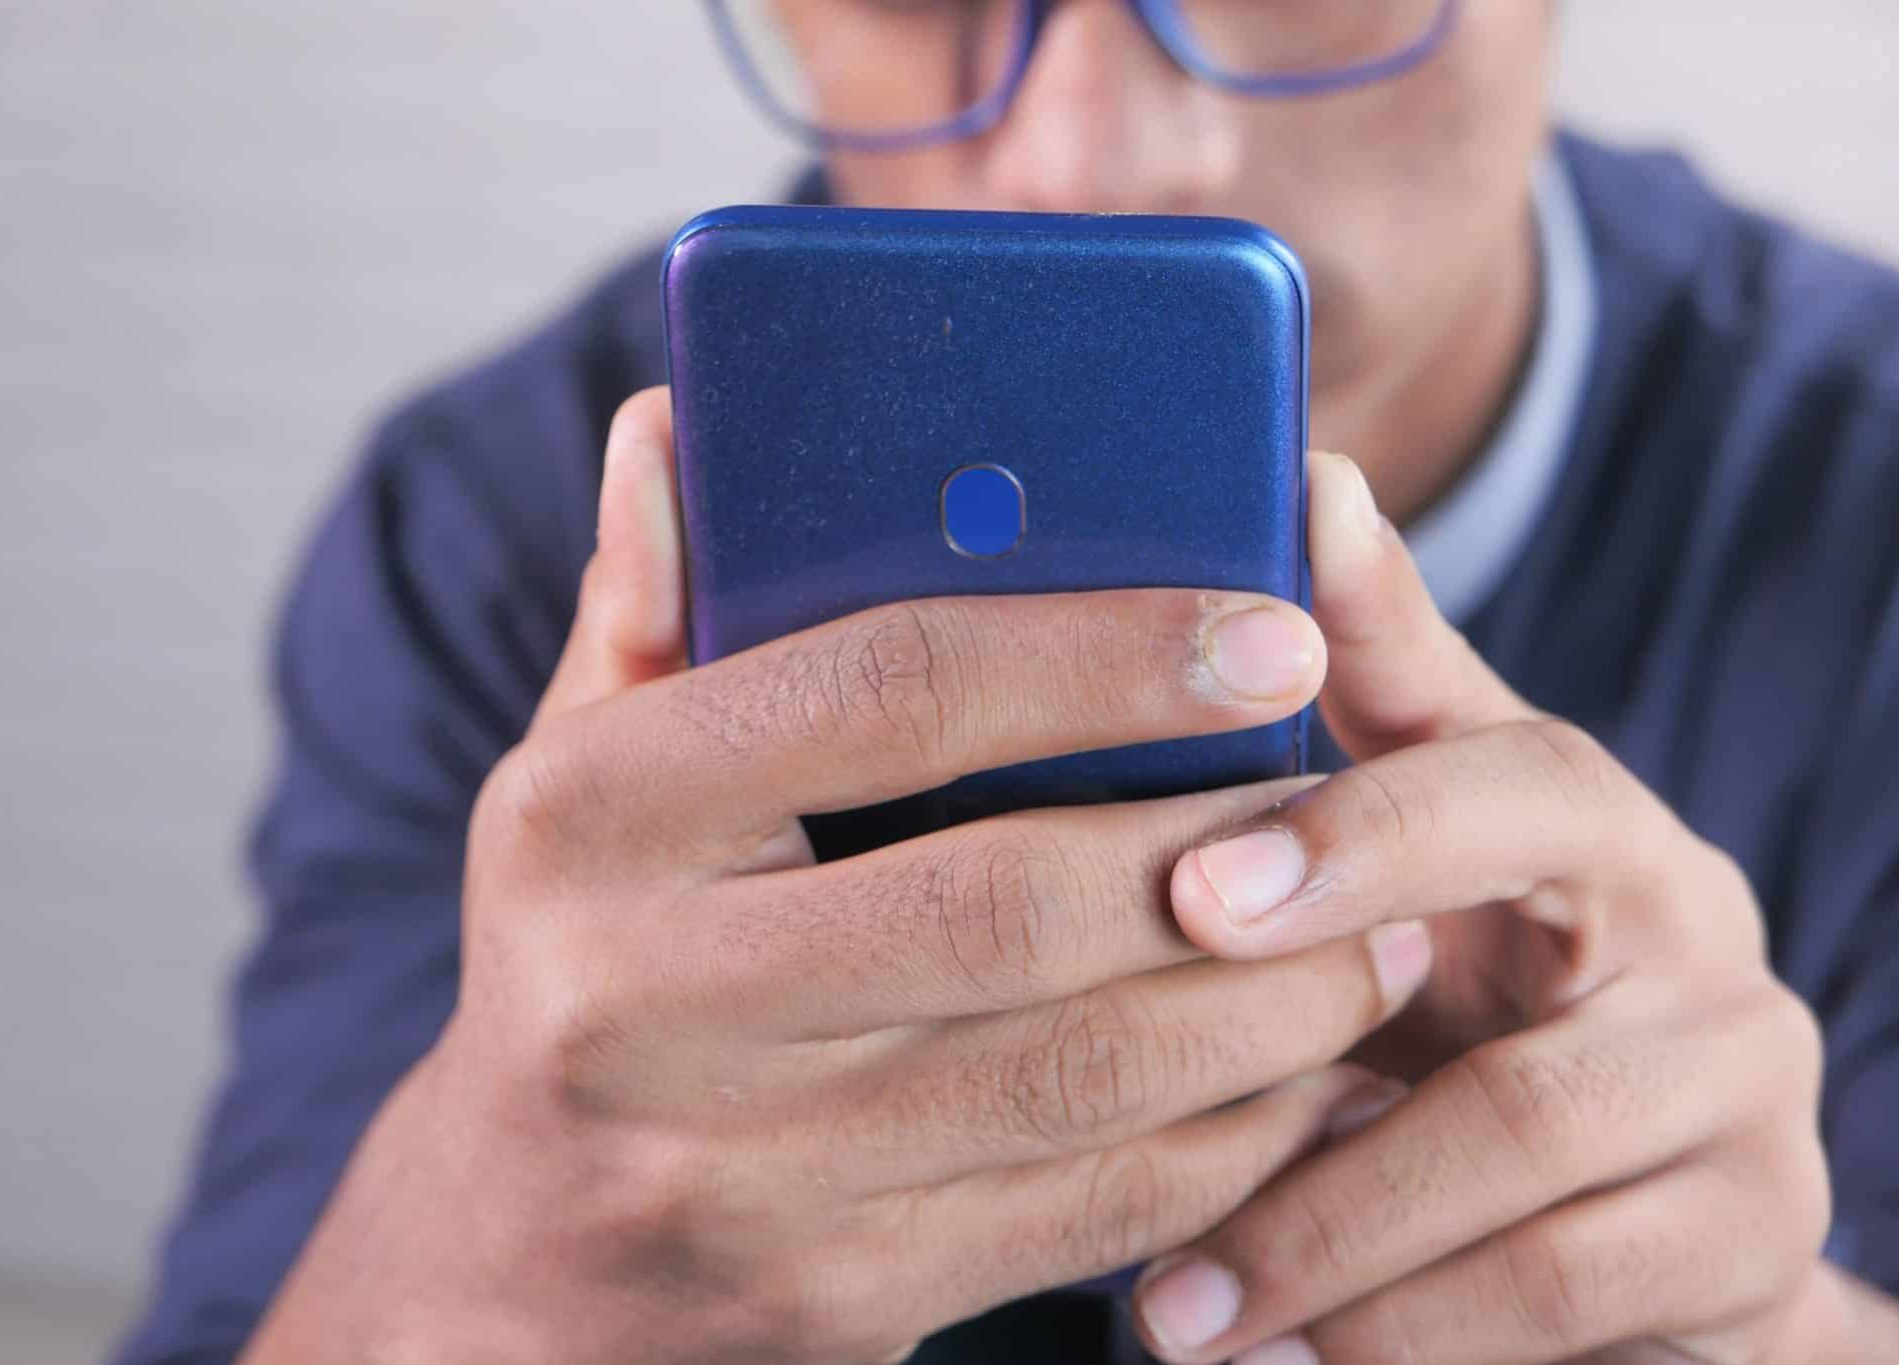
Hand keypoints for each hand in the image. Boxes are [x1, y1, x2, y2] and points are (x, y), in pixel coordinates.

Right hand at [241, 395, 1432, 1364]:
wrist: (518, 1264)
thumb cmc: (584, 956)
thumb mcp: (582, 776)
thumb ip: (651, 609)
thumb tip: (672, 423)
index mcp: (586, 820)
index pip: (880, 692)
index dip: (1095, 653)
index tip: (1268, 630)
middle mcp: (642, 1000)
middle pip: (1006, 906)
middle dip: (1223, 849)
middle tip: (1358, 802)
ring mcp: (736, 1172)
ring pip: (1076, 1076)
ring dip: (1266, 1003)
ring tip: (1380, 938)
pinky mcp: (833, 1297)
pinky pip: (1085, 1214)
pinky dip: (1228, 1142)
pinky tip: (1304, 1077)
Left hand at [1131, 452, 1835, 1363]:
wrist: (1628, 1165)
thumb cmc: (1465, 954)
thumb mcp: (1410, 820)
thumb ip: (1363, 678)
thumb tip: (1303, 468)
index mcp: (1589, 819)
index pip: (1516, 781)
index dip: (1365, 829)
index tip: (1195, 894)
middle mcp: (1697, 945)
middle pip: (1533, 1057)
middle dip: (1327, 1145)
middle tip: (1141, 1192)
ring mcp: (1747, 1104)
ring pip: (1534, 1195)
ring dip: (1335, 1260)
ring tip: (1173, 1316)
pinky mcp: (1759, 1243)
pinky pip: (1578, 1301)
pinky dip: (1411, 1337)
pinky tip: (1285, 1356)